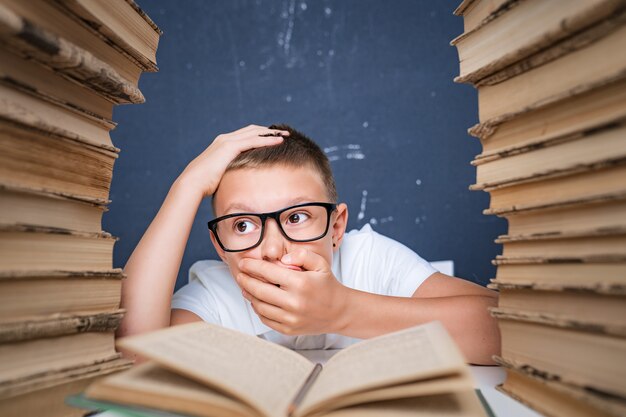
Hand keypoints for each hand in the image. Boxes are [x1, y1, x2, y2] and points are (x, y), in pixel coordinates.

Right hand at [177, 125, 288, 196]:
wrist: (192, 183)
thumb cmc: (204, 185)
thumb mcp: (220, 176)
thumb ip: (229, 174)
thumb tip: (238, 183)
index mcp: (222, 144)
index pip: (245, 135)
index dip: (260, 135)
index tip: (273, 138)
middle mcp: (225, 138)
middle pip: (252, 130)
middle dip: (269, 131)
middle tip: (284, 133)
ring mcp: (227, 141)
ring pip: (255, 132)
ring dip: (272, 133)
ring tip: (286, 135)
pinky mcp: (230, 147)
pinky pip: (254, 140)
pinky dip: (268, 140)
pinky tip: (279, 141)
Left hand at [236, 249, 350, 334]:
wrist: (339, 312)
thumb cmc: (327, 285)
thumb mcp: (320, 263)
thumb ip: (302, 255)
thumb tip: (282, 259)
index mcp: (300, 283)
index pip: (268, 272)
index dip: (252, 266)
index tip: (243, 263)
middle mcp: (294, 302)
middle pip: (259, 290)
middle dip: (245, 280)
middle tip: (240, 274)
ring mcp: (290, 318)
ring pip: (260, 306)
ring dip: (249, 295)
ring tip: (245, 287)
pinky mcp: (288, 329)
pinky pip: (266, 319)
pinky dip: (258, 309)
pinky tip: (256, 301)